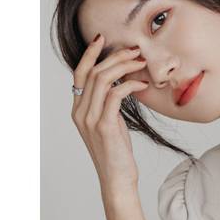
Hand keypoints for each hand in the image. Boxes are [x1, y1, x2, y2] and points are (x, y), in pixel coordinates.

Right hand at [71, 33, 149, 189]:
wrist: (117, 180)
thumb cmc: (117, 154)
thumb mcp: (111, 125)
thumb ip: (109, 106)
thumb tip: (122, 86)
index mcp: (78, 110)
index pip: (79, 73)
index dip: (89, 54)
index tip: (102, 39)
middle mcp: (80, 112)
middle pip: (92, 72)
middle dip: (113, 56)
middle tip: (134, 50)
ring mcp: (90, 119)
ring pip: (103, 79)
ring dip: (123, 67)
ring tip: (140, 62)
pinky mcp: (104, 126)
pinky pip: (116, 95)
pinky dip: (129, 85)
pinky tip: (142, 84)